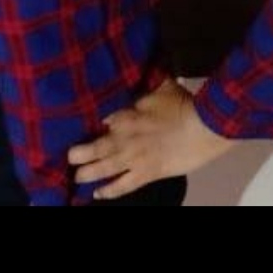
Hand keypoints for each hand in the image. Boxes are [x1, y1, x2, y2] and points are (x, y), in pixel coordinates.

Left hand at [67, 79, 235, 199]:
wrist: (205, 127)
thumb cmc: (183, 105)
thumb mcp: (159, 86)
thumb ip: (142, 86)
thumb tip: (131, 79)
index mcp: (125, 116)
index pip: (101, 123)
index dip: (89, 127)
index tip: (77, 129)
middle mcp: (124, 138)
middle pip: (95, 148)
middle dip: (79, 154)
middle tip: (68, 158)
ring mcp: (134, 158)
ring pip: (104, 168)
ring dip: (88, 173)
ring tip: (76, 177)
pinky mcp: (148, 174)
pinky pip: (124, 186)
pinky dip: (109, 191)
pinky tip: (97, 193)